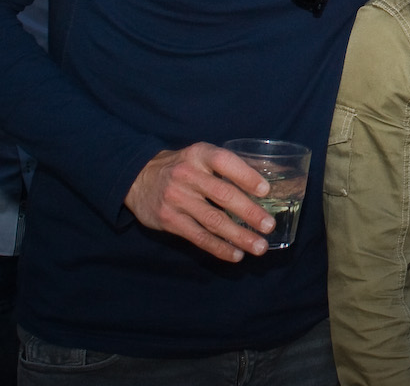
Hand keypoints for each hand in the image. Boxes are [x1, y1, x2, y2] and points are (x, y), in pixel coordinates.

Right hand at [123, 143, 274, 261]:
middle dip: (249, 212)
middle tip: (269, 226)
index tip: (265, 191)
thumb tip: (271, 175)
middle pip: (223, 195)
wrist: (138, 178)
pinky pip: (198, 237)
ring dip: (239, 236)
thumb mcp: (201, 156)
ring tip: (260, 247)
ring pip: (212, 220)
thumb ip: (229, 166)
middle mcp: (187, 175)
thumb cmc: (183, 167)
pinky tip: (236, 255)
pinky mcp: (169, 220)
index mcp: (200, 154)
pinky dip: (219, 248)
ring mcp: (177, 198)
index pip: (225, 162)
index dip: (246, 176)